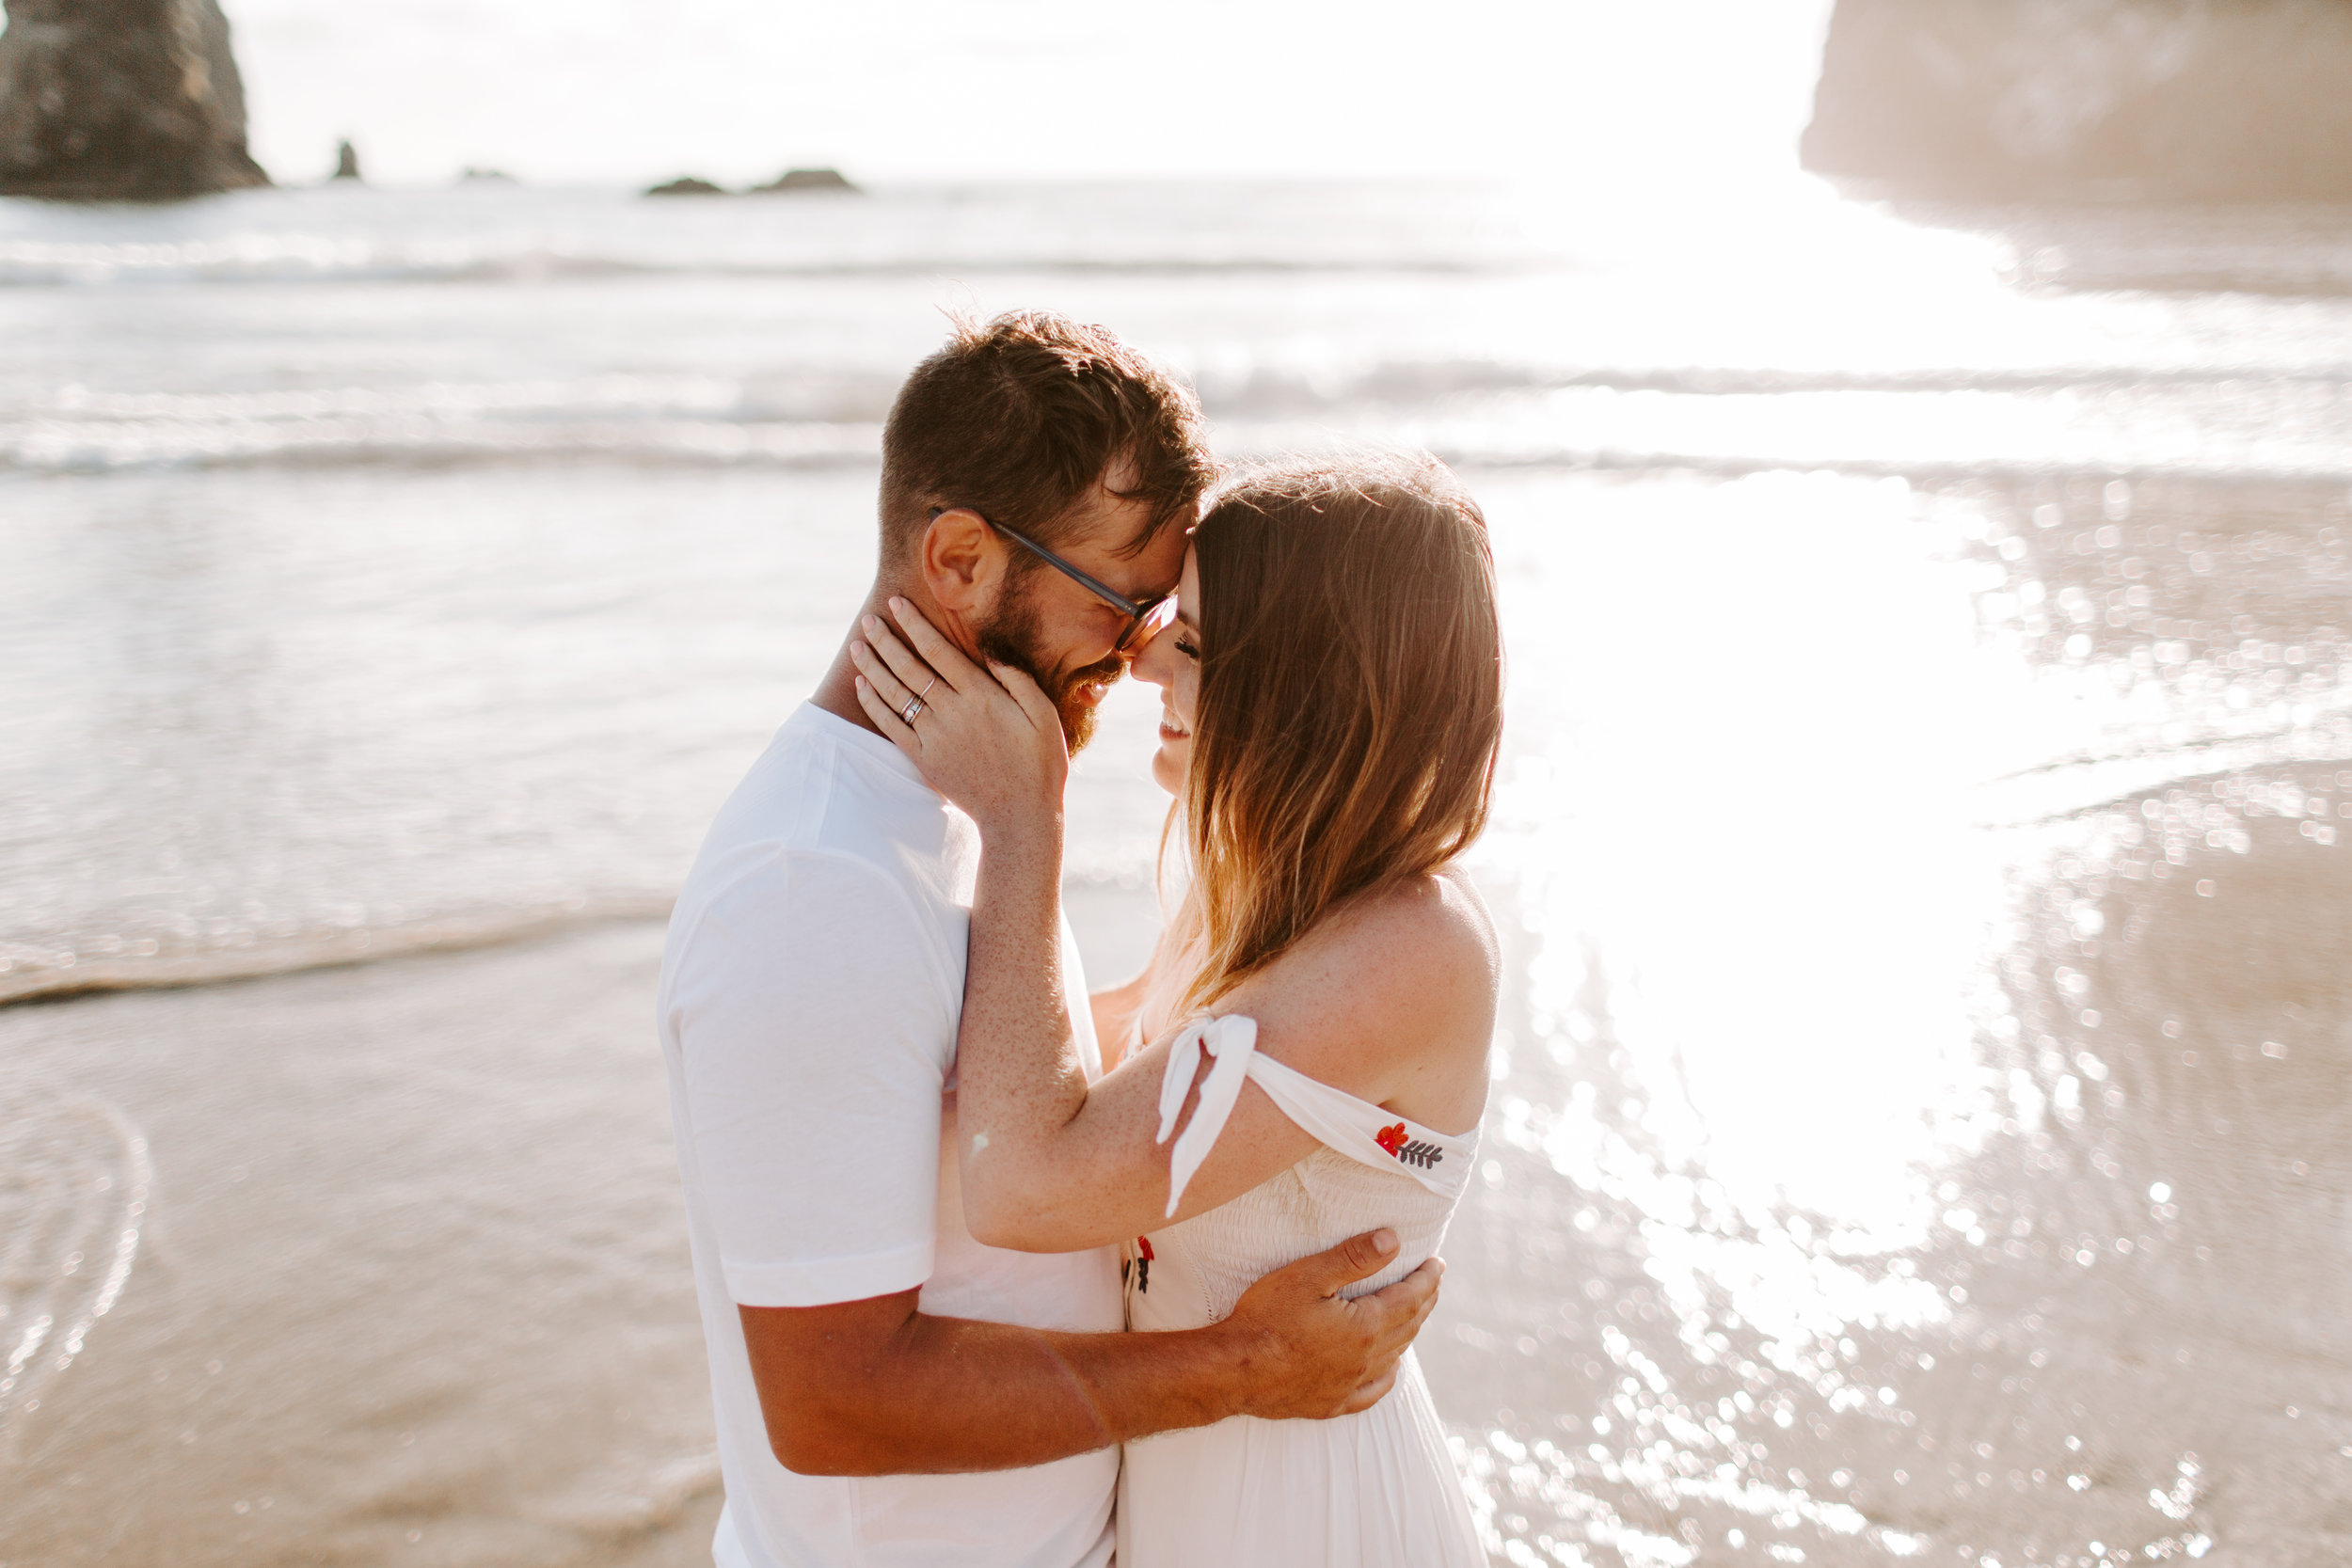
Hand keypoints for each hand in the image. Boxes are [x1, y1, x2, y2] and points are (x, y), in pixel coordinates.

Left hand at [849, 597, 1068, 838]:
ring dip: (872, 667)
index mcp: (982, 695)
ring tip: (858, 645)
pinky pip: (890, 726)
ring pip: (894, 693)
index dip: (915, 625)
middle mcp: (952, 712)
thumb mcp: (1044, 715)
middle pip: (909, 667)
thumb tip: (989, 651)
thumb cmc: (1040, 764)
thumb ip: (1017, 678)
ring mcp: (934, 736)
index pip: (938, 650)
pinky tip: (863, 686)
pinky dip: (873, 704)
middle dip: (886, 639)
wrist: (1020, 816)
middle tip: (868, 619)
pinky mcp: (924, 759)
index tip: (897, 604)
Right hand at [1216, 1229, 1443, 1420]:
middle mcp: (1365, 1360)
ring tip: (1415, 1314)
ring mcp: (1348, 1385)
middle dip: (1424, 1301)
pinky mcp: (1330, 1403)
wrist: (1232, 1371)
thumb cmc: (1266, 1318)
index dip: (1426, 1280)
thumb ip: (1353, 1257)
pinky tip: (1391, 1369)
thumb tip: (1393, 1240)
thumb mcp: (1308, 1276)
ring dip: (1409, 1332)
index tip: (1438, 1264)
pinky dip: (1388, 1376)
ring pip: (1393, 1356)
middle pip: (1407, 1327)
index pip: (1409, 1298)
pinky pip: (1372, 1392)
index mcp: (1365, 1326)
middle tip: (1432, 1283)